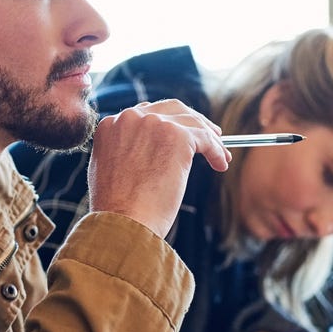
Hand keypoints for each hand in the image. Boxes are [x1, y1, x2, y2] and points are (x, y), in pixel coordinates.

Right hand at [88, 99, 228, 237]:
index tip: (182, 134)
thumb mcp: (111, 169)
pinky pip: (205, 138)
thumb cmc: (118, 209)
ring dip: (210, 138)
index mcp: (111, 124)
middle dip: (192, 121)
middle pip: (172, 109)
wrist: (124, 222)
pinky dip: (216, 150)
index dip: (168, 123)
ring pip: (192, 122)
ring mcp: (154, 124)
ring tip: (221, 155)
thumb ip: (126, 150)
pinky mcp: (177, 136)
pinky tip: (220, 164)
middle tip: (210, 135)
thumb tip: (152, 149)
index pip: (147, 114)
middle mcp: (130, 118)